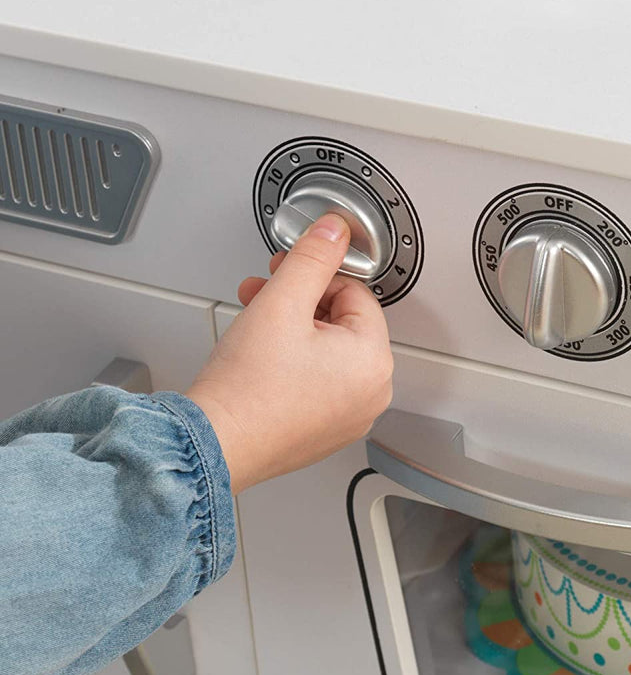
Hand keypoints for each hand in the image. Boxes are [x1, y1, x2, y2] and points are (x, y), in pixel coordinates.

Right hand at [186, 214, 392, 493]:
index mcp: (374, 362)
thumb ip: (313, 257)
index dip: (315, 277)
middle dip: (300, 300)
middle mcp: (371, 393)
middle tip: (264, 294)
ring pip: (328, 351)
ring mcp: (349, 416)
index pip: (355, 293)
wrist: (211, 444)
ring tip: (254, 324)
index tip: (285, 273)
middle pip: (343, 322)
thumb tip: (336, 230)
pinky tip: (261, 358)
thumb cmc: (246, 388)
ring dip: (292, 327)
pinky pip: (319, 381)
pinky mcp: (324, 430)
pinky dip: (293, 362)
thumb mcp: (282, 301)